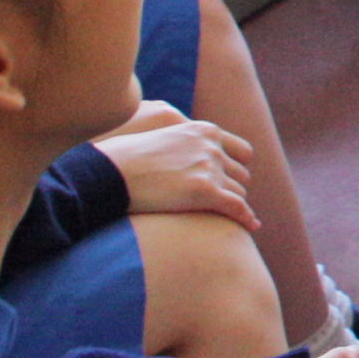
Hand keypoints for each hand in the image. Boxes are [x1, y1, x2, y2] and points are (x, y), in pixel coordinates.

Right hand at [96, 101, 256, 227]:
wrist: (108, 171)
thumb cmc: (123, 160)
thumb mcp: (161, 139)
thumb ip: (182, 145)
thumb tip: (188, 162)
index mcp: (204, 130)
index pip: (241, 151)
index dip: (236, 169)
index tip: (229, 183)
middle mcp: (211, 145)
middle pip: (241, 174)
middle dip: (233, 190)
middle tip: (223, 205)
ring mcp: (209, 167)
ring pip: (239, 192)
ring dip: (233, 205)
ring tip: (226, 218)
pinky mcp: (204, 190)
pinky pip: (237, 207)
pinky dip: (246, 218)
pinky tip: (250, 227)